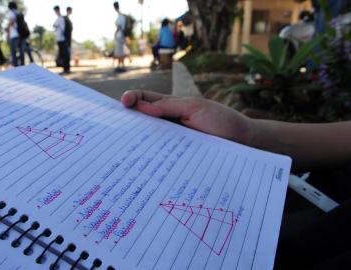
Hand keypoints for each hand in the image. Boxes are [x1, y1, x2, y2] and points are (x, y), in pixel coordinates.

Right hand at [121, 90, 254, 144]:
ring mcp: (172, 139)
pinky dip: (149, 154)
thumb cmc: (220, 120)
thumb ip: (168, 107)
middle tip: (115, 127)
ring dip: (135, 140)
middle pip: (142, 119)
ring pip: (148, 138)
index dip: (132, 98)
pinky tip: (140, 159)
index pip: (145, 99)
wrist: (242, 140)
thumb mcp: (194, 108)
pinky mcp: (177, 154)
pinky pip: (159, 153)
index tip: (124, 102)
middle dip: (127, 120)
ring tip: (122, 144)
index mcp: (171, 106)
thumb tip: (140, 106)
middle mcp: (168, 122)